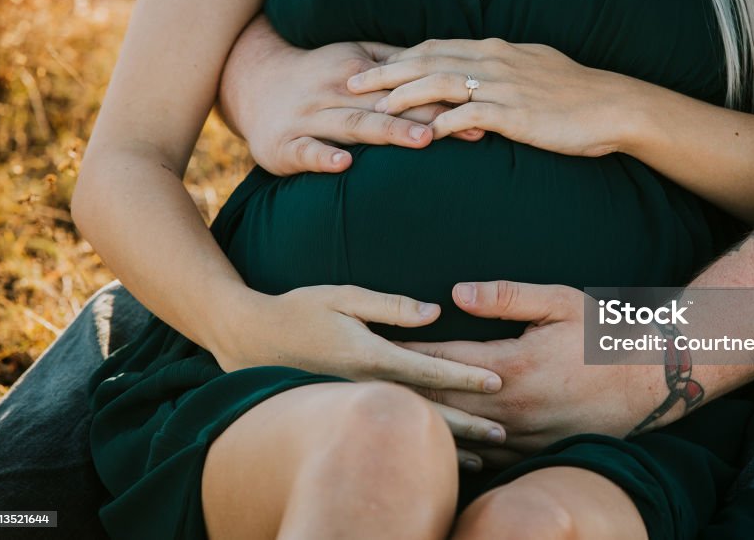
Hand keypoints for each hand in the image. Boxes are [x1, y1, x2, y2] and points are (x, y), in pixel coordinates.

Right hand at [218, 284, 507, 450]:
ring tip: (485, 456)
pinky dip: (418, 446)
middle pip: (425, 409)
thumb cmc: (298, 310)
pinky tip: (440, 457)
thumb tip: (435, 311)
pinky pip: (390, 431)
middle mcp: (364, 387)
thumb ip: (390, 305)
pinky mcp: (345, 414)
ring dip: (448, 444)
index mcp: (369, 354)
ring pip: (409, 428)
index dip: (465, 374)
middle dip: (468, 423)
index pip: (429, 368)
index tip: (498, 382)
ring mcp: (353, 405)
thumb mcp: (342, 296)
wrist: (248, 340)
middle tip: (504, 434)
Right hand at [219, 17, 464, 175]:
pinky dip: (324, 157)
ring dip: (388, 133)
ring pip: (353, 126)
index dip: (441, 97)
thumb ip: (395, 61)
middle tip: (465, 128)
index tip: (478, 108)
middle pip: (387, 106)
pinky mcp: (285, 146)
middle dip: (427, 116)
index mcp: (355, 71)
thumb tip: (446, 63)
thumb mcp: (352, 54)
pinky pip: (306, 152)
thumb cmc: (316, 72)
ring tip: (421, 140)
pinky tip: (345, 163)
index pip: (406, 86)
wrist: (250, 83)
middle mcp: (334, 93)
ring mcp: (309, 120)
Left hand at [346, 38, 646, 157]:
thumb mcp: (534, 68)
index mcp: (495, 49)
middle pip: (427, 59)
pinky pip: (468, 116)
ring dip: (403, 94)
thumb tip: (478, 73)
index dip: (400, 56)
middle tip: (351, 81)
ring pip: (440, 83)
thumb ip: (502, 68)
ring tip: (374, 107)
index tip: (372, 65)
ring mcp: (503, 86)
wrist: (613, 105)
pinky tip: (421, 135)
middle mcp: (493, 61)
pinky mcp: (514, 114)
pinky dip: (441, 123)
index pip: (436, 46)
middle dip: (386, 70)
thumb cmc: (575, 92)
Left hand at [399, 281, 668, 464]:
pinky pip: (486, 457)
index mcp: (511, 364)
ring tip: (390, 412)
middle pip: (441, 401)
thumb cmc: (601, 333)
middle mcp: (511, 405)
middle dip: (403, 391)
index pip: (442, 361)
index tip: (374, 346)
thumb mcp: (558, 301)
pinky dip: (458, 449)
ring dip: (425, 422)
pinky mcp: (536, 451)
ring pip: (460, 434)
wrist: (651, 381)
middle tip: (364, 381)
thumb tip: (457, 293)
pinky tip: (437, 442)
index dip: (406, 354)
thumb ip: (505, 296)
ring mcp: (523, 435)